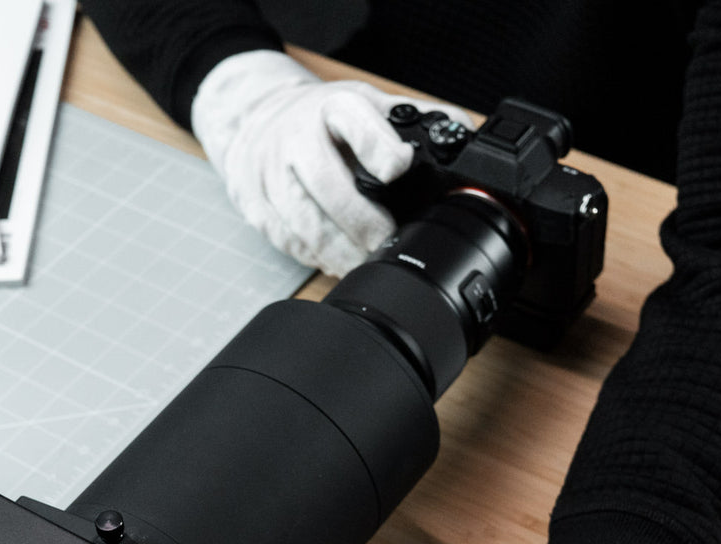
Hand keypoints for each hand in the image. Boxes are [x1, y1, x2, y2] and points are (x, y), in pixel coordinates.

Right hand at [191, 49, 469, 276]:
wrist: (257, 117)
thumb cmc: (323, 117)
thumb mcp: (366, 103)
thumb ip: (413, 119)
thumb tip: (465, 137)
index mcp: (333, 108)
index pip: (355, 123)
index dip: (380, 148)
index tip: (400, 168)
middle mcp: (297, 137)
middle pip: (326, 185)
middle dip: (360, 222)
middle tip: (384, 243)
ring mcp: (270, 171)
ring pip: (303, 220)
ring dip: (337, 250)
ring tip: (363, 263)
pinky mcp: (255, 202)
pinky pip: (285, 238)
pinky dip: (313, 255)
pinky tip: (333, 261)